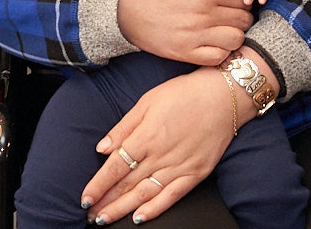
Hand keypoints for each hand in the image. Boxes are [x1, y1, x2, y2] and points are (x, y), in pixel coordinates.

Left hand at [84, 67, 240, 223]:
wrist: (224, 95)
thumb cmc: (185, 93)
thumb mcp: (148, 100)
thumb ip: (124, 126)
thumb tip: (102, 148)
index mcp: (146, 136)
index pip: (114, 167)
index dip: (98, 185)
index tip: (85, 198)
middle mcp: (160, 156)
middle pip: (126, 184)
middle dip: (105, 202)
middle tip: (90, 214)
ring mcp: (179, 167)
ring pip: (144, 195)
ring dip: (122, 210)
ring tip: (105, 219)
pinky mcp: (196, 173)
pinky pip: (171, 196)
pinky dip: (154, 209)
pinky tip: (139, 218)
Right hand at [118, 0, 251, 65]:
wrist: (122, 2)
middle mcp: (204, 14)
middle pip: (243, 19)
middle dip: (242, 15)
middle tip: (232, 13)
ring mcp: (194, 36)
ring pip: (236, 40)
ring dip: (235, 34)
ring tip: (224, 28)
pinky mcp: (184, 52)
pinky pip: (217, 57)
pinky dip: (221, 51)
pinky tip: (214, 42)